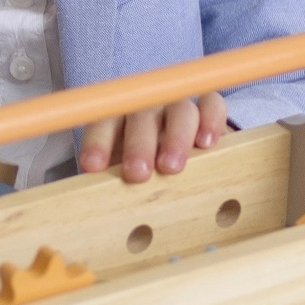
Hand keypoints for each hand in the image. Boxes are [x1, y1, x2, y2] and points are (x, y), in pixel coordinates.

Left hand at [77, 92, 227, 182]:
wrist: (177, 148)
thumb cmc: (143, 166)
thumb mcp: (121, 172)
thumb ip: (111, 180)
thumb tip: (94, 202)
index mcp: (117, 117)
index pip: (102, 121)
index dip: (97, 141)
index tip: (93, 165)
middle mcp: (147, 106)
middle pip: (141, 116)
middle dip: (138, 144)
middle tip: (137, 173)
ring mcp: (177, 104)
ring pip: (178, 111)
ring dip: (175, 137)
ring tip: (171, 167)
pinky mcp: (208, 104)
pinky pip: (211, 103)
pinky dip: (210, 119)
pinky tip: (205, 143)